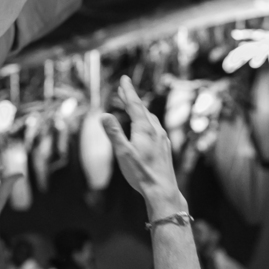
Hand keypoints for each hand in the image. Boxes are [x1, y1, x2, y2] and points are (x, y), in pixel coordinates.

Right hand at [101, 76, 182, 217]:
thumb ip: (114, 133)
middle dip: (132, 98)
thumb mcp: (123, 153)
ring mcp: (162, 139)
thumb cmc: (141, 173)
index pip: (134, 105)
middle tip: (123, 88)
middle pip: (142, 109)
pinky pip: (155, 127)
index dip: (128, 91)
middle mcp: (155, 131)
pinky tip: (146, 127)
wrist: (162, 190)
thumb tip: (103, 115)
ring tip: (131, 106)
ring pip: (150, 118)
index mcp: (144, 129)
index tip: (124, 78)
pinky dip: (146, 120)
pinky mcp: (165, 147)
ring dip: (139, 110)